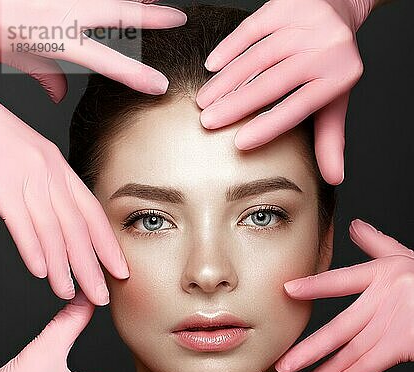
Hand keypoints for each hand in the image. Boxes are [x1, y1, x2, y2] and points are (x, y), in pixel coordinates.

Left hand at [0, 0, 186, 101]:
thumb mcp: (18, 58)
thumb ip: (45, 76)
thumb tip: (58, 97)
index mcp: (58, 38)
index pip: (107, 60)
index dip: (136, 74)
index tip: (160, 85)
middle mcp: (64, 11)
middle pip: (118, 13)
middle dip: (151, 18)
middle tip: (177, 18)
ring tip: (157, 0)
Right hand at [0, 97, 131, 304]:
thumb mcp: (31, 159)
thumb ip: (48, 189)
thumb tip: (58, 228)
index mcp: (59, 167)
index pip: (92, 212)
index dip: (108, 245)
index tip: (120, 270)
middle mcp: (48, 172)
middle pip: (78, 228)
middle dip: (92, 266)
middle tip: (101, 294)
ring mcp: (25, 177)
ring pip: (52, 230)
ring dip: (63, 267)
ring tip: (68, 292)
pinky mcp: (1, 185)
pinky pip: (22, 222)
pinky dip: (33, 249)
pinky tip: (41, 271)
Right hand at [196, 0, 373, 184]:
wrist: (342, 4)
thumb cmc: (333, 63)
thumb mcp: (336, 100)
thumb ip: (330, 139)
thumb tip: (334, 179)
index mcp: (340, 75)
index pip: (298, 106)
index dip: (269, 126)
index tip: (240, 143)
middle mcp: (327, 45)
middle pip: (274, 81)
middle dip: (237, 104)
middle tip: (208, 122)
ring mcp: (307, 20)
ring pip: (259, 55)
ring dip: (227, 80)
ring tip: (205, 101)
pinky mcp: (288, 4)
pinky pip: (253, 27)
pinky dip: (230, 47)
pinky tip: (211, 66)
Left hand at [275, 219, 413, 371]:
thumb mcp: (406, 258)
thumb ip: (378, 244)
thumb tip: (354, 226)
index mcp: (383, 273)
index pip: (342, 280)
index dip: (315, 285)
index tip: (288, 290)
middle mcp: (387, 297)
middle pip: (341, 326)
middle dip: (310, 348)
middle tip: (284, 363)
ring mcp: (397, 321)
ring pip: (353, 350)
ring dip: (327, 368)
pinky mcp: (405, 343)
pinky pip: (373, 364)